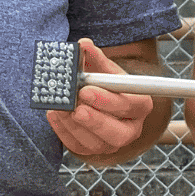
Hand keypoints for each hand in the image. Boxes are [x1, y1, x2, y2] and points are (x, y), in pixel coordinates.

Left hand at [45, 38, 158, 158]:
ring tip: (60, 108)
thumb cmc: (106, 84)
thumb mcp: (105, 69)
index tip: (85, 90)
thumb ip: (96, 59)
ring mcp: (110, 144)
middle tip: (75, 107)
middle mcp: (130, 129)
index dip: (108, 100)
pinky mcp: (92, 151)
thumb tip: (84, 44)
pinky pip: (77, 146)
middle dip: (95, 120)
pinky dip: (63, 130)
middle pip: (118, 133)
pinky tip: (54, 113)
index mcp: (140, 106)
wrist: (99, 100)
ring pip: (96, 143)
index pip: (130, 105)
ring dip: (74, 125)